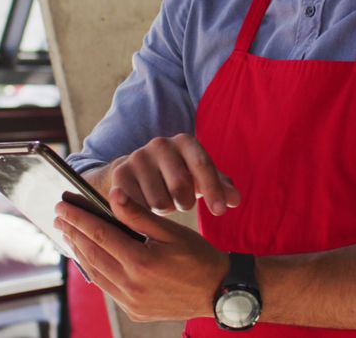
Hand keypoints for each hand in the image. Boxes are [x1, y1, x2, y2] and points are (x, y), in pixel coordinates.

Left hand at [54, 187, 229, 321]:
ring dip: (80, 253)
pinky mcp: (135, 311)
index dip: (79, 218)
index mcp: (141, 262)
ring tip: (70, 236)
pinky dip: (96, 270)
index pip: (99, 234)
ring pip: (96, 274)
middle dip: (73, 233)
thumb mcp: (171, 231)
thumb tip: (113, 195)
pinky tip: (91, 258)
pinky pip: (108, 288)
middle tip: (59, 218)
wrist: (220, 293)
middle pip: (92, 254)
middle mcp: (132, 286)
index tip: (63, 206)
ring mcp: (132, 302)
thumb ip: (139, 214)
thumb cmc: (199, 257)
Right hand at [88, 134, 240, 215]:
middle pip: (180, 186)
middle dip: (185, 203)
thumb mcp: (200, 180)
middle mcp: (161, 144)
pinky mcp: (120, 174)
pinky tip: (145, 209)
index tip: (220, 211)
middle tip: (181, 204)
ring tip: (161, 202)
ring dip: (164, 210)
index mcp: (185, 142)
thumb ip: (220, 188)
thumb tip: (235, 200)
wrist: (135, 174)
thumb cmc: (176, 177)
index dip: (213, 189)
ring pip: (160, 201)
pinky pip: (138, 206)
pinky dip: (145, 214)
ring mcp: (138, 157)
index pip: (203, 165)